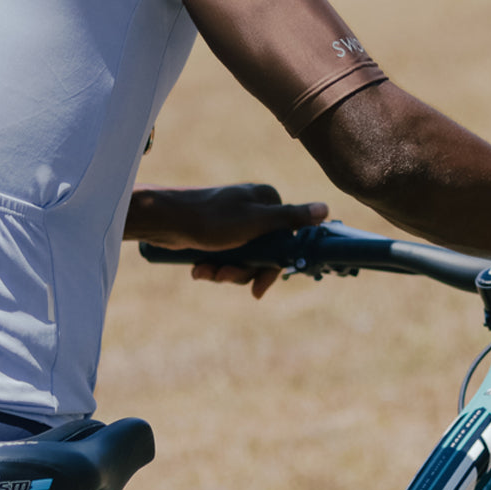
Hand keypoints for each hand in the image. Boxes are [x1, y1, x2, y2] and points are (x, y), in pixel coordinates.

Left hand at [126, 183, 327, 297]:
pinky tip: (198, 269)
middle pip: (262, 255)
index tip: (258, 287)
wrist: (164, 220)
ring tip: (205, 272)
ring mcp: (234, 222)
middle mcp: (253, 210)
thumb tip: (326, 209)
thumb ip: (290, 218)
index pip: (285, 242)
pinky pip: (224, 257)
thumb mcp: (255, 222)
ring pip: (242, 259)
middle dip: (241, 272)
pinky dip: (212, 267)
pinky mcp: (217, 233)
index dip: (271, 269)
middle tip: (222, 276)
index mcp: (267, 202)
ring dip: (224, 272)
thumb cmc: (211, 219)